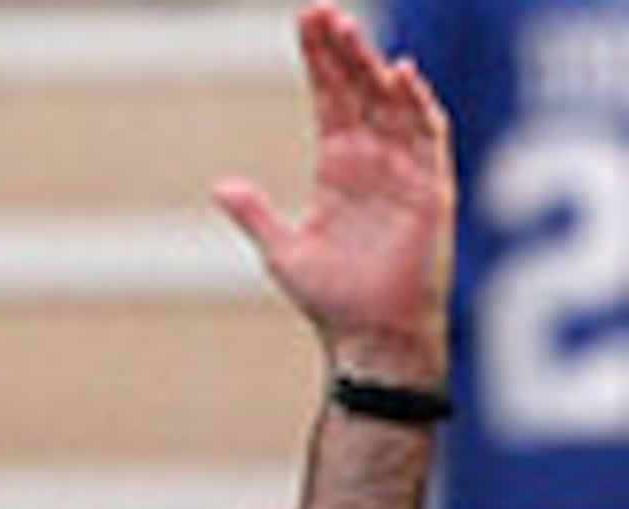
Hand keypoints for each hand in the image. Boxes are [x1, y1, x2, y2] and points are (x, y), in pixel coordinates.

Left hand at [211, 4, 453, 390]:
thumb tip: (220, 186)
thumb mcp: (282, 251)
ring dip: (371, 66)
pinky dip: (416, 105)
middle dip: (341, 49)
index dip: (319, 61)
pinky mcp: (430, 187)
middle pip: (357, 89)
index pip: (329, 99)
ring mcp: (403, 169)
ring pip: (389, 102)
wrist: (371, 335)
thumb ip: (254, 214)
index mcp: (337, 167)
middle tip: (320, 10)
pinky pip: (427, 136)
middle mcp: (372, 160)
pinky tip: (400, 75)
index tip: (305, 22)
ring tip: (348, 30)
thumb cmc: (331, 298)